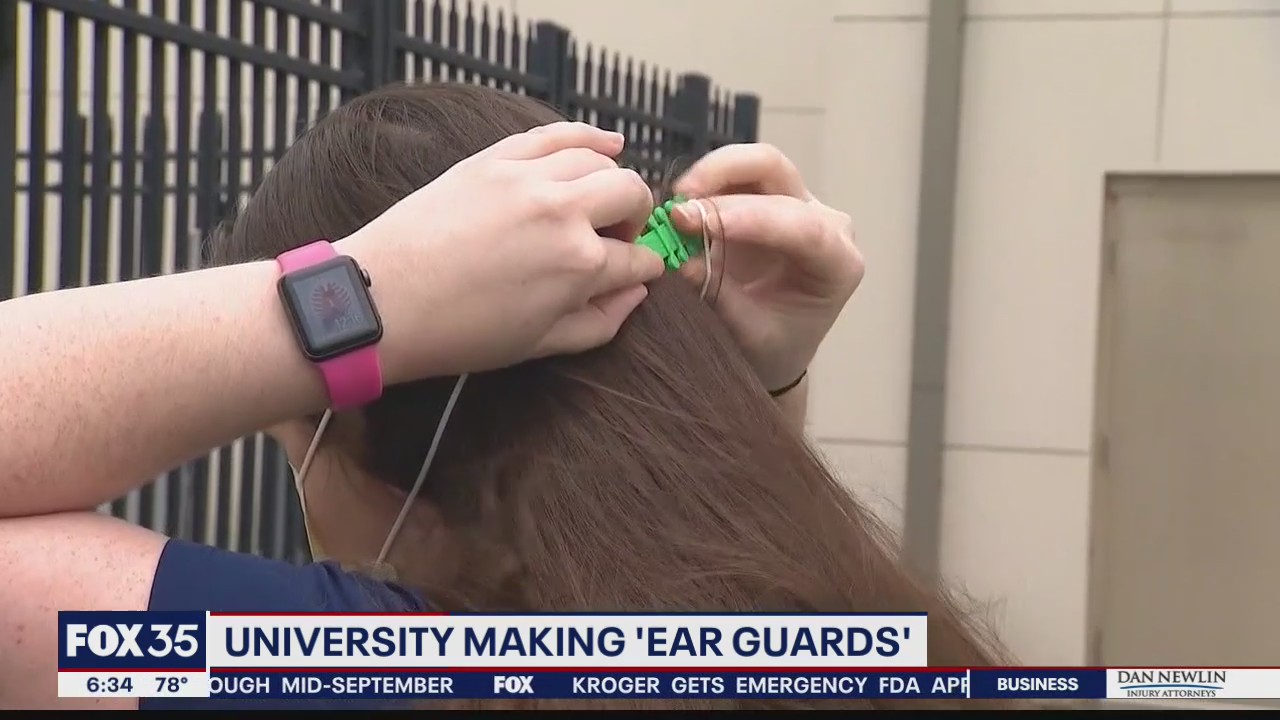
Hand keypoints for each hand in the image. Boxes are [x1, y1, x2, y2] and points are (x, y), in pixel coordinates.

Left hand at [337, 122, 663, 383]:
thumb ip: (600, 322)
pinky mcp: (496, 159)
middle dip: (637, 217)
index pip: (638, 258)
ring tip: (598, 204)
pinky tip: (607, 144)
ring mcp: (530, 178)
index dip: (644, 267)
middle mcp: (564, 213)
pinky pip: (556, 133)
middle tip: (617, 238)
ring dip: (612, 181)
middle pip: (631, 194)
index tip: (639, 270)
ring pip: (600, 160)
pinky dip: (589, 135)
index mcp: (580, 265)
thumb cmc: (458, 332)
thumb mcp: (539, 344)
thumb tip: (635, 294)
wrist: (383, 301)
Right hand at [670, 144, 863, 392]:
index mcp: (839, 263)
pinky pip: (735, 175)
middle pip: (776, 173)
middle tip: (677, 205)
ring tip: (675, 206)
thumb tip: (683, 262)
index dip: (746, 217)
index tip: (694, 221)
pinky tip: (681, 206)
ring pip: (755, 164)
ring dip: (710, 176)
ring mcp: (797, 204)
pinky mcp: (767, 198)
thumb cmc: (773, 348)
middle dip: (723, 179)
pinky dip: (705, 184)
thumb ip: (721, 298)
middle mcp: (825, 223)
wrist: (777, 350)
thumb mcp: (749, 336)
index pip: (800, 226)